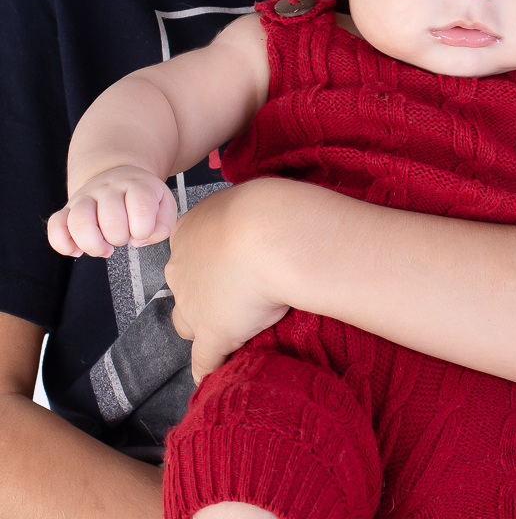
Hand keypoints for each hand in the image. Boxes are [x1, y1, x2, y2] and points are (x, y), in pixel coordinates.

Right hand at [47, 167, 176, 257]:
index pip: (141, 208)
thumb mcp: (164, 205)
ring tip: (104, 248)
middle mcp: (109, 188)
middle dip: (120, 238)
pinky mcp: (68, 209)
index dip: (144, 229)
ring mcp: (86, 197)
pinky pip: (55, 226)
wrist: (119, 177)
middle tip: (123, 237)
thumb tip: (139, 240)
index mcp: (136, 185)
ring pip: (79, 221)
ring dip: (93, 245)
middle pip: (111, 219)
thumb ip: (163, 226)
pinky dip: (64, 244)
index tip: (142, 231)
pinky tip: (78, 250)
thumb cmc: (142, 197)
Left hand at [165, 179, 291, 383]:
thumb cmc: (264, 209)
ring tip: (234, 331)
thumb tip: (254, 224)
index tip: (231, 266)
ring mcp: (193, 304)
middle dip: (203, 294)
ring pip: (190, 324)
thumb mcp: (245, 201)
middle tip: (237, 293)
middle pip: (184, 290)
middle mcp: (180, 268)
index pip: (188, 254)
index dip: (209, 263)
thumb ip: (240, 218)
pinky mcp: (212, 334)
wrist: (269, 235)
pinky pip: (204, 361)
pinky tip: (218, 379)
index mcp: (187, 232)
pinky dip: (210, 370)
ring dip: (206, 328)